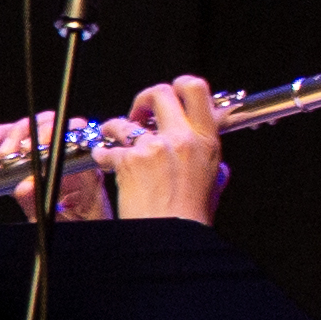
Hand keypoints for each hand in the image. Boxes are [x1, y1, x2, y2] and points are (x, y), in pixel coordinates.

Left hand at [87, 76, 225, 222]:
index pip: (196, 89)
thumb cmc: (191, 215)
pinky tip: (107, 163)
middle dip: (144, 100)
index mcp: (206, 139)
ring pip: (125, 121)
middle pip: (159, 92)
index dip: (178, 85)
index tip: (169, 95)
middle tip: (138, 115)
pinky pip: (108, 149)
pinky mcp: (130, 161)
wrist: (172, 234)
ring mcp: (154, 148)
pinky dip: (103, 155)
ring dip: (116, 129)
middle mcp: (182, 138)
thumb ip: (212, 165)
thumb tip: (217, 162)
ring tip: (117, 142)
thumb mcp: (212, 183)